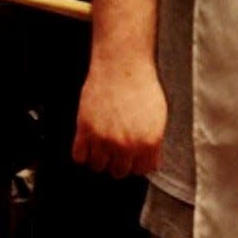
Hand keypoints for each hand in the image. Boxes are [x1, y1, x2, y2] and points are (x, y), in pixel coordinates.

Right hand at [72, 60, 167, 178]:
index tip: (134, 157)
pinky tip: (89, 142)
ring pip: (98, 167)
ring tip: (103, 144)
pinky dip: (82, 152)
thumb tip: (149, 159)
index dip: (137, 162)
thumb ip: (153, 141)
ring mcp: (104, 140)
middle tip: (118, 149)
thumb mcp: (159, 116)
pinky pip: (79, 156)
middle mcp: (126, 145)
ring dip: (101, 158)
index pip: (142, 170)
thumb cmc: (141, 85)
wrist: (122, 65)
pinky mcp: (85, 131)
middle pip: (119, 172)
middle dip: (120, 162)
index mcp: (149, 143)